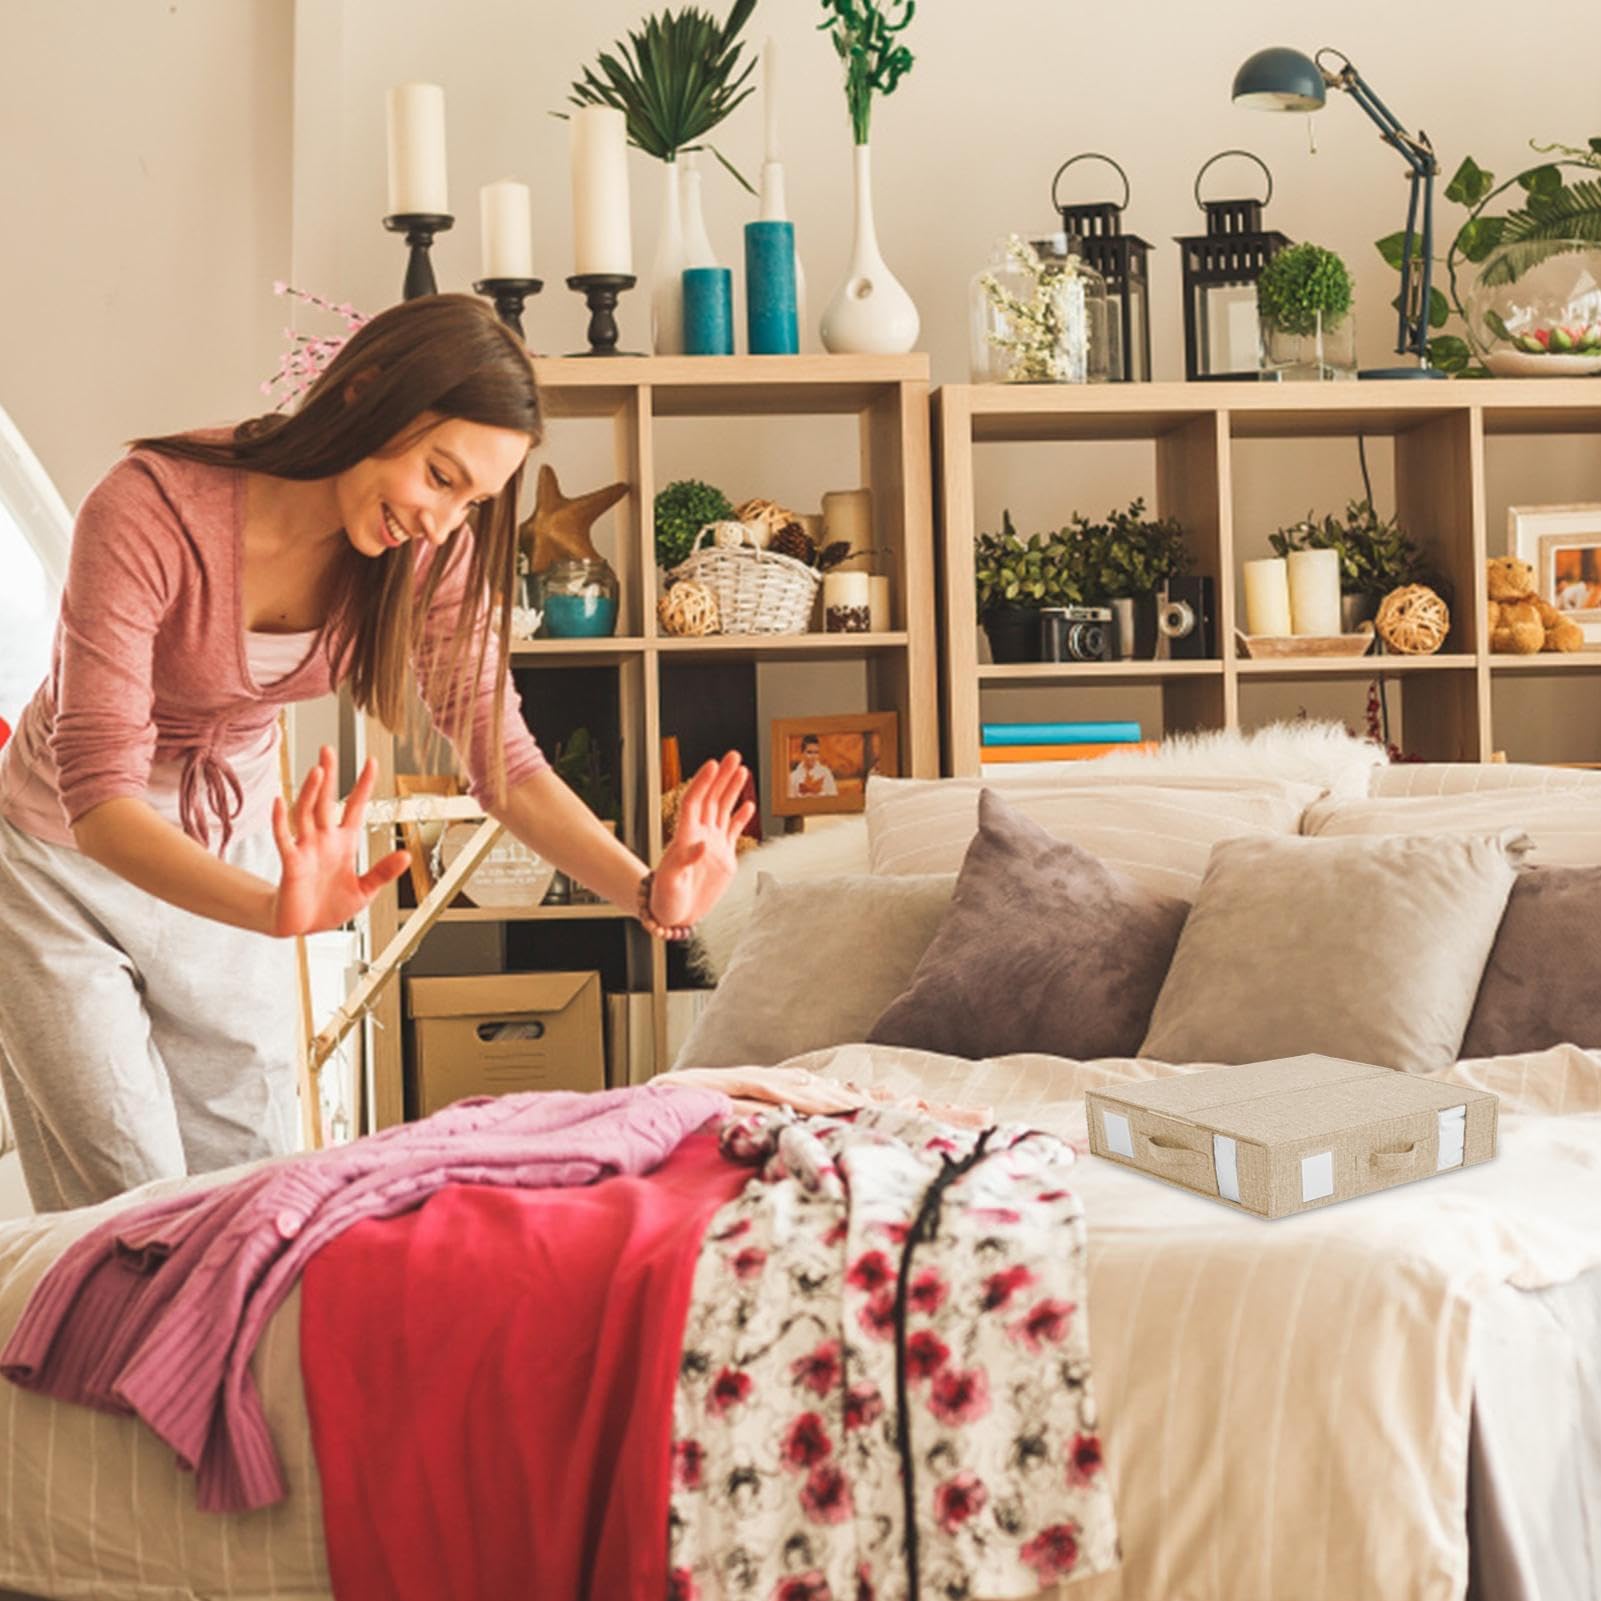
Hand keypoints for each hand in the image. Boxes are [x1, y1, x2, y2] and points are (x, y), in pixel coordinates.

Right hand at [269, 746, 409, 937]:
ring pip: (305, 813)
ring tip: (317, 771)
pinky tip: (279, 802)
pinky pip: (284, 838)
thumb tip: (406, 856)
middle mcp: (323, 839)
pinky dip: (280, 821)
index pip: (354, 806)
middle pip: (325, 800)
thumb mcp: (365, 890)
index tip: (372, 762)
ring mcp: (306, 848)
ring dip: (310, 792)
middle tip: (327, 748)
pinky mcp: (291, 863)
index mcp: (344, 842)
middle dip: (328, 775)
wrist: (304, 926)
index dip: (363, 785)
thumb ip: (383, 872)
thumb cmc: (331, 905)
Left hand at [649, 751, 754, 927]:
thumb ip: (683, 861)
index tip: (712, 765)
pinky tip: (749, 804)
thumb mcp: (670, 881)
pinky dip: (741, 817)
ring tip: (742, 770)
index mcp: (685, 837)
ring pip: (723, 809)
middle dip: (722, 776)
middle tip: (733, 755)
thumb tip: (701, 844)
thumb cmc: (665, 899)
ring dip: (732, 789)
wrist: (675, 915)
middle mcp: (699, 835)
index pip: (694, 802)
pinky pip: (733, 831)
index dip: (702, 782)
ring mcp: (712, 844)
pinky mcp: (723, 857)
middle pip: (711, 798)